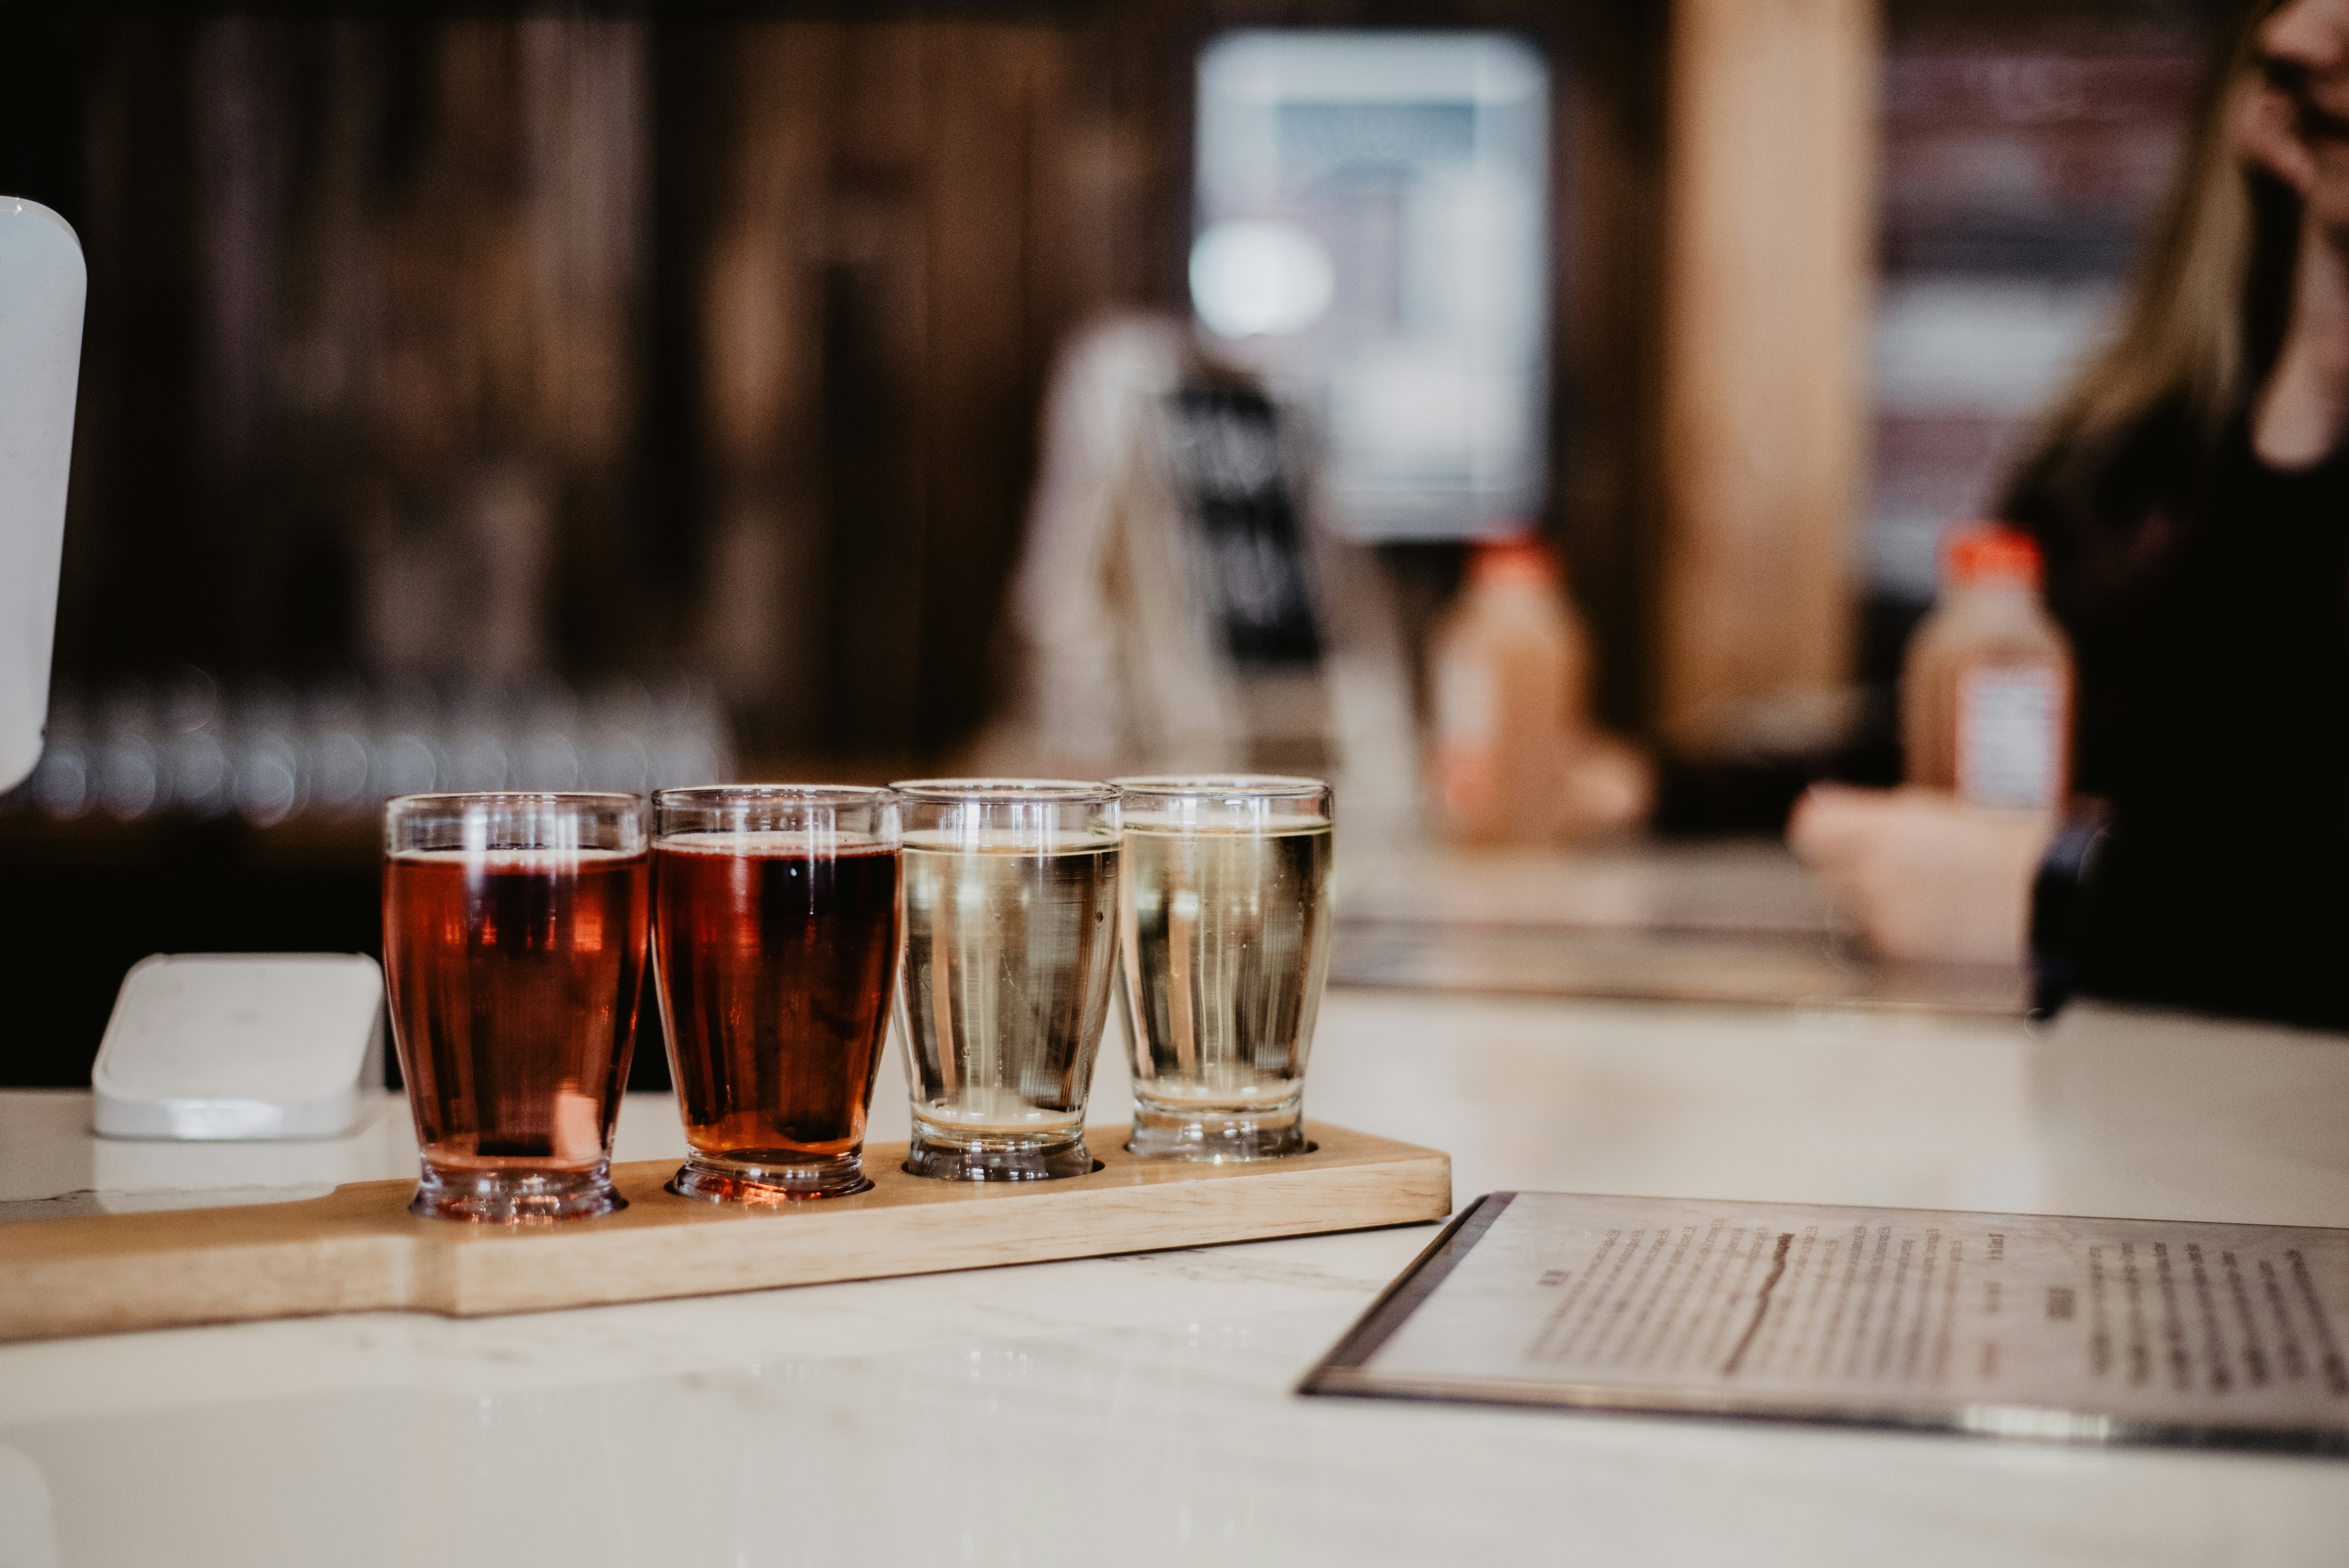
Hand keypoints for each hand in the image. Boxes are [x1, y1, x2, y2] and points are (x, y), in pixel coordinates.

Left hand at [1787, 784, 2053, 966]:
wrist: (2060, 904)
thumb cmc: (2014, 850)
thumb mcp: (1938, 813)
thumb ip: (1872, 814)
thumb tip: (1822, 804)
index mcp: (1886, 832)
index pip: (1811, 832)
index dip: (1826, 831)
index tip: (1839, 831)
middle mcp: (1878, 879)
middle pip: (1829, 874)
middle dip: (1855, 870)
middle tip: (1905, 866)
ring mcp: (1889, 923)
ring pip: (1855, 912)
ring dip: (1878, 904)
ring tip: (1935, 895)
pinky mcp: (1905, 960)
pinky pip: (1882, 943)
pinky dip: (1902, 934)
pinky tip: (1943, 922)